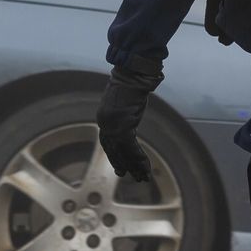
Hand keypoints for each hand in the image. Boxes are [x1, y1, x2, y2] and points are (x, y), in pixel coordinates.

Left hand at [96, 57, 163, 181]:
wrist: (131, 72)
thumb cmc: (130, 80)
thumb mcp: (124, 98)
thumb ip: (124, 109)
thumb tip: (130, 109)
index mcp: (104, 116)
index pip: (107, 142)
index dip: (114, 155)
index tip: (120, 166)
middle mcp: (106, 123)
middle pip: (114, 150)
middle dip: (122, 164)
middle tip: (128, 175)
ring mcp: (114, 125)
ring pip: (124, 153)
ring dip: (134, 166)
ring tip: (142, 177)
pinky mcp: (124, 126)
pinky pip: (132, 149)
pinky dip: (140, 159)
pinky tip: (146, 168)